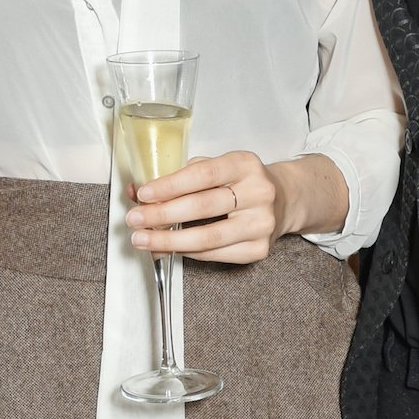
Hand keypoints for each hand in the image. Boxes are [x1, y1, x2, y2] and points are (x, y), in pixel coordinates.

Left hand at [127, 151, 287, 264]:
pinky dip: (187, 252)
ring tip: (143, 239)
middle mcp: (259, 192)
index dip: (170, 185)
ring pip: (207, 237)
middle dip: (162, 215)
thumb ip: (183, 177)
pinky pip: (214, 254)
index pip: (203, 175)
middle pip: (202, 207)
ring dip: (169, 241)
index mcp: (245, 165)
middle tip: (135, 219)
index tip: (144, 194)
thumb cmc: (241, 182)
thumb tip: (140, 194)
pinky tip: (169, 248)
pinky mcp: (259, 249)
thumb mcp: (219, 167)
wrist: (283, 200)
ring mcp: (261, 223)